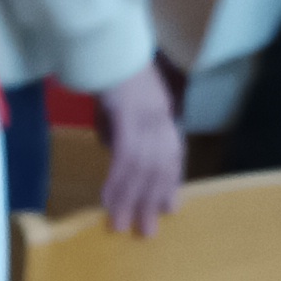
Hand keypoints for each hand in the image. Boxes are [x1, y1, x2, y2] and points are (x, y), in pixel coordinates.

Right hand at [97, 60, 184, 236]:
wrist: (108, 47)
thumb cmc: (113, 76)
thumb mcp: (122, 109)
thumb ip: (123, 132)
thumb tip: (117, 155)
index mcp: (163, 119)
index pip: (172, 158)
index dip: (170, 184)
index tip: (170, 208)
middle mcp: (162, 123)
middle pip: (160, 169)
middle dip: (151, 203)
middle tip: (145, 232)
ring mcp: (148, 121)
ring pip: (143, 170)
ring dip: (131, 200)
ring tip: (121, 224)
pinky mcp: (130, 119)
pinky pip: (125, 159)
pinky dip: (117, 182)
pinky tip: (109, 199)